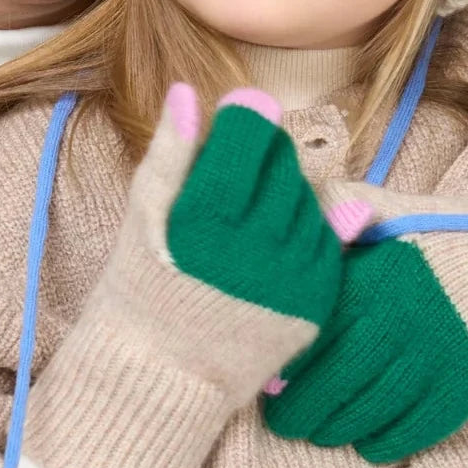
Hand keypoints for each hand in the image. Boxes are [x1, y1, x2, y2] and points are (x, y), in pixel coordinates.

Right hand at [24, 84, 344, 467]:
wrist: (159, 377)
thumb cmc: (141, 287)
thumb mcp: (143, 214)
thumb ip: (170, 151)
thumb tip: (186, 90)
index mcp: (209, 217)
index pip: (250, 135)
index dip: (246, 115)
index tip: (240, 110)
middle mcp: (258, 246)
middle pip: (282, 162)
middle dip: (263, 152)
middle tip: (239, 164)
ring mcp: (292, 278)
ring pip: (308, 198)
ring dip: (285, 189)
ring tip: (250, 209)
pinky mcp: (314, 306)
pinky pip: (326, 243)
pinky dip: (307, 228)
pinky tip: (277, 234)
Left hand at [264, 180, 467, 461]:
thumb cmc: (454, 241)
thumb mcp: (398, 213)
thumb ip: (345, 211)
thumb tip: (292, 209)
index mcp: (375, 274)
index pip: (313, 331)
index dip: (284, 362)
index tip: (264, 376)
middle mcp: (399, 317)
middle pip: (332, 380)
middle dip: (299, 411)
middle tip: (283, 422)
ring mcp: (433, 356)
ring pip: (367, 411)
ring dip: (336, 430)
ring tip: (320, 433)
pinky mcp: (465, 387)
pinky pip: (411, 430)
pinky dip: (383, 443)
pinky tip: (368, 442)